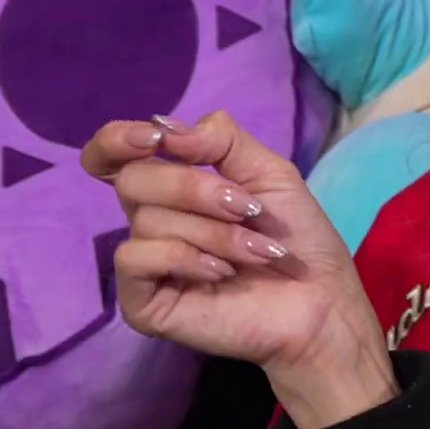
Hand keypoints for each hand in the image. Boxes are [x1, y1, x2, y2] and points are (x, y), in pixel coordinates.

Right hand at [82, 111, 397, 428]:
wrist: (317, 298)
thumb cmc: (294, 235)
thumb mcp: (268, 171)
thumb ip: (220, 140)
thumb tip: (163, 127)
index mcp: (172, 185)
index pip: (112, 156)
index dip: (117, 140)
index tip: (154, 139)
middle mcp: (150, 219)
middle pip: (133, 179)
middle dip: (194, 188)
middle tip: (249, 209)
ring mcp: (144, 262)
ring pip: (147, 220)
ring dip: (214, 232)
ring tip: (255, 250)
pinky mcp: (141, 301)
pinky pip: (135, 259)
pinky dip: (186, 258)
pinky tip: (221, 273)